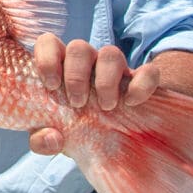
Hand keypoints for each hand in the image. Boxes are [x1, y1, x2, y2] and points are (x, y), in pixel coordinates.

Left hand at [28, 34, 159, 153]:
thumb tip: (53, 138)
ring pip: (111, 53)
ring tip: (105, 107)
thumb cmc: (72, 133)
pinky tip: (132, 103)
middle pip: (79, 47)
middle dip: (75, 75)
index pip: (49, 42)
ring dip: (105, 80)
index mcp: (60, 69)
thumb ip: (42, 141)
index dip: (47, 58)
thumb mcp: (53, 140)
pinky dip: (142, 84)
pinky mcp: (143, 83)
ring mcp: (116, 71)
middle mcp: (87, 64)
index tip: (51, 86)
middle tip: (77, 102)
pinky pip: (149, 71)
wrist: (109, 149)